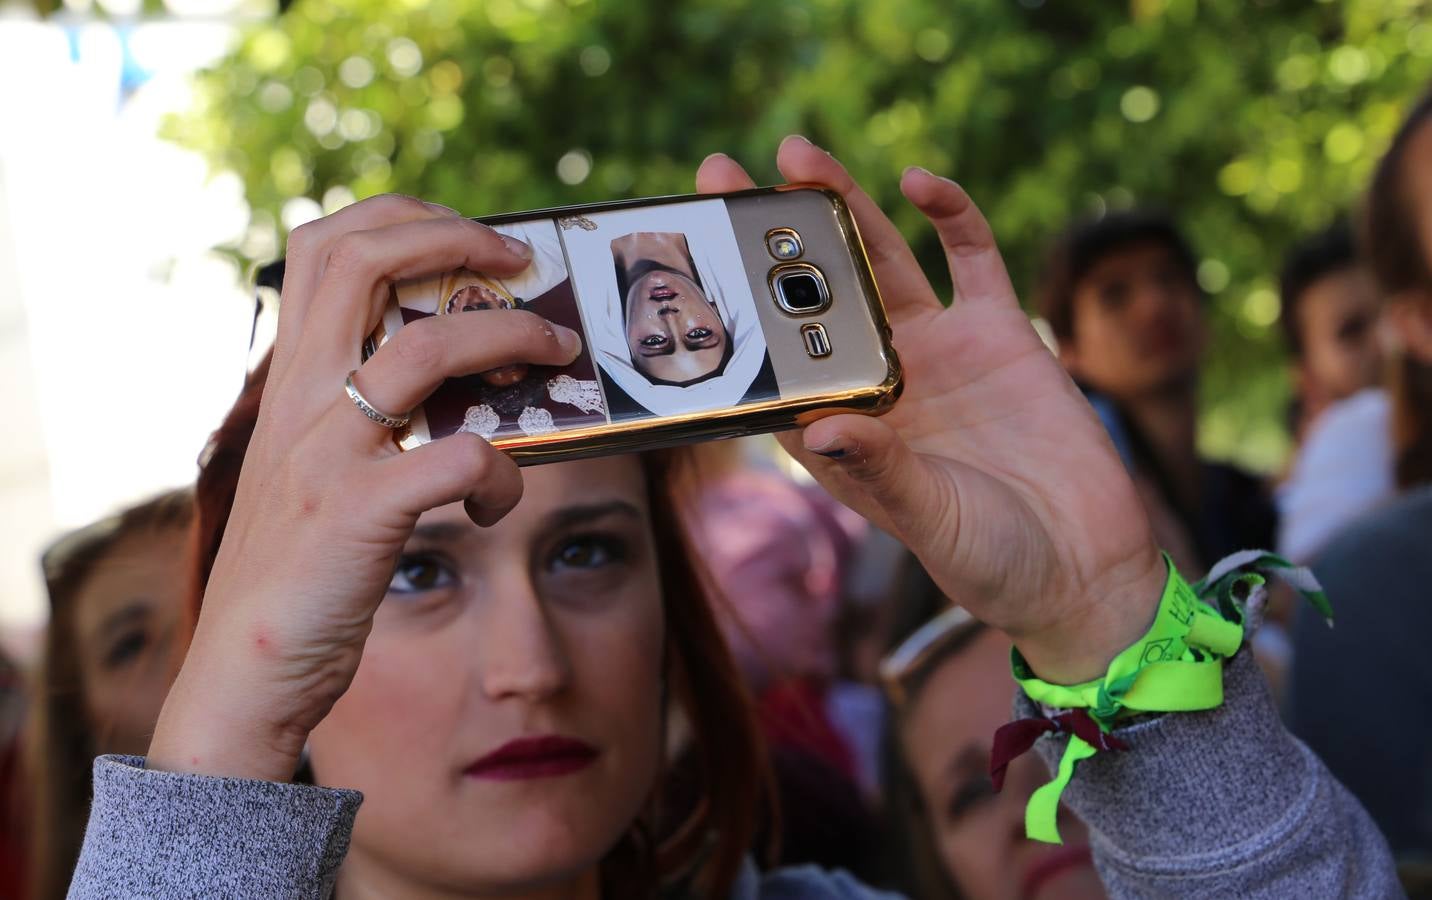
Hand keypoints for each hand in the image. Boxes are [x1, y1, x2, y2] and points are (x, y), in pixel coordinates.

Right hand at [148, 196, 582, 780]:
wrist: (246, 675)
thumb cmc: (300, 570)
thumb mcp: (313, 467)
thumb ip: (356, 410)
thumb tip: (445, 369)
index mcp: (293, 381)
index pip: (323, 247)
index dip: (402, 219)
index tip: (473, 237)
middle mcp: (301, 401)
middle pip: (362, 263)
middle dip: (454, 239)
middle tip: (521, 262)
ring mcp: (325, 454)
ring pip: (425, 349)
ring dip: (510, 338)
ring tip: (558, 353)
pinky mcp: (357, 515)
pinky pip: (457, 459)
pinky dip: (502, 472)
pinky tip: (500, 503)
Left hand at [697, 138, 1164, 683]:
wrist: (1085, 564)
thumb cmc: (992, 560)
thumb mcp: (927, 517)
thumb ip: (880, 469)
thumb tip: (818, 428)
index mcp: (842, 428)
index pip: (772, 356)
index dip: (732, 307)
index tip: (695, 260)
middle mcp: (881, 380)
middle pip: (812, 293)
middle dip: (774, 236)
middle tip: (726, 171)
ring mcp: (939, 350)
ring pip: (880, 261)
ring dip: (843, 207)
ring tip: (800, 155)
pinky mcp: (999, 331)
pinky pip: (969, 258)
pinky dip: (948, 216)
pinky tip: (919, 183)